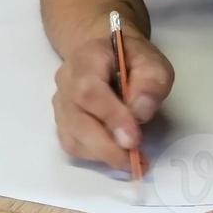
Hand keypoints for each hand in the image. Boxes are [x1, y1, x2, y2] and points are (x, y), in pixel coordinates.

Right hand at [52, 30, 174, 170]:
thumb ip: (151, 82)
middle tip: (135, 160)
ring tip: (131, 159)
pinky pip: (72, 146)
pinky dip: (94, 156)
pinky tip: (116, 154)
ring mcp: (61, 104)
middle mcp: (66, 83)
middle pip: (77, 120)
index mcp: (86, 59)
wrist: (104, 53)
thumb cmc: (129, 58)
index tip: (133, 140)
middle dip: (107, 147)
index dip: (110, 118)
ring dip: (102, 155)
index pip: (90, 91)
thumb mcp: (152, 61)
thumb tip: (140, 113)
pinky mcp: (62, 122)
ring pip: (72, 138)